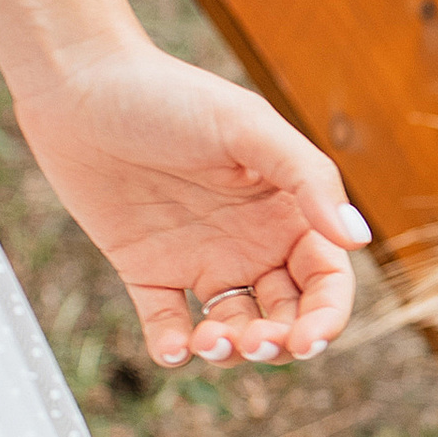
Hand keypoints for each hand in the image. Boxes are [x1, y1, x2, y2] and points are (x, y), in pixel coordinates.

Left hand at [11, 43, 366, 365]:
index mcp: (286, 210)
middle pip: (286, 315)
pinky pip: (168, 326)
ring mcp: (200, 260)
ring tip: (209, 340)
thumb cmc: (169, 95)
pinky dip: (175, 349)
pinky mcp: (147, 272)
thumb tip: (359, 239)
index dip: (326, 318)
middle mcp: (251, 242)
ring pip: (233, 330)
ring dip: (231, 350)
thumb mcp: (247, 128)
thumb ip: (308, 179)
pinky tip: (175, 347)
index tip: (308, 340)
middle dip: (279, 342)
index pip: (326, 281)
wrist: (78, 85)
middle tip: (253, 341)